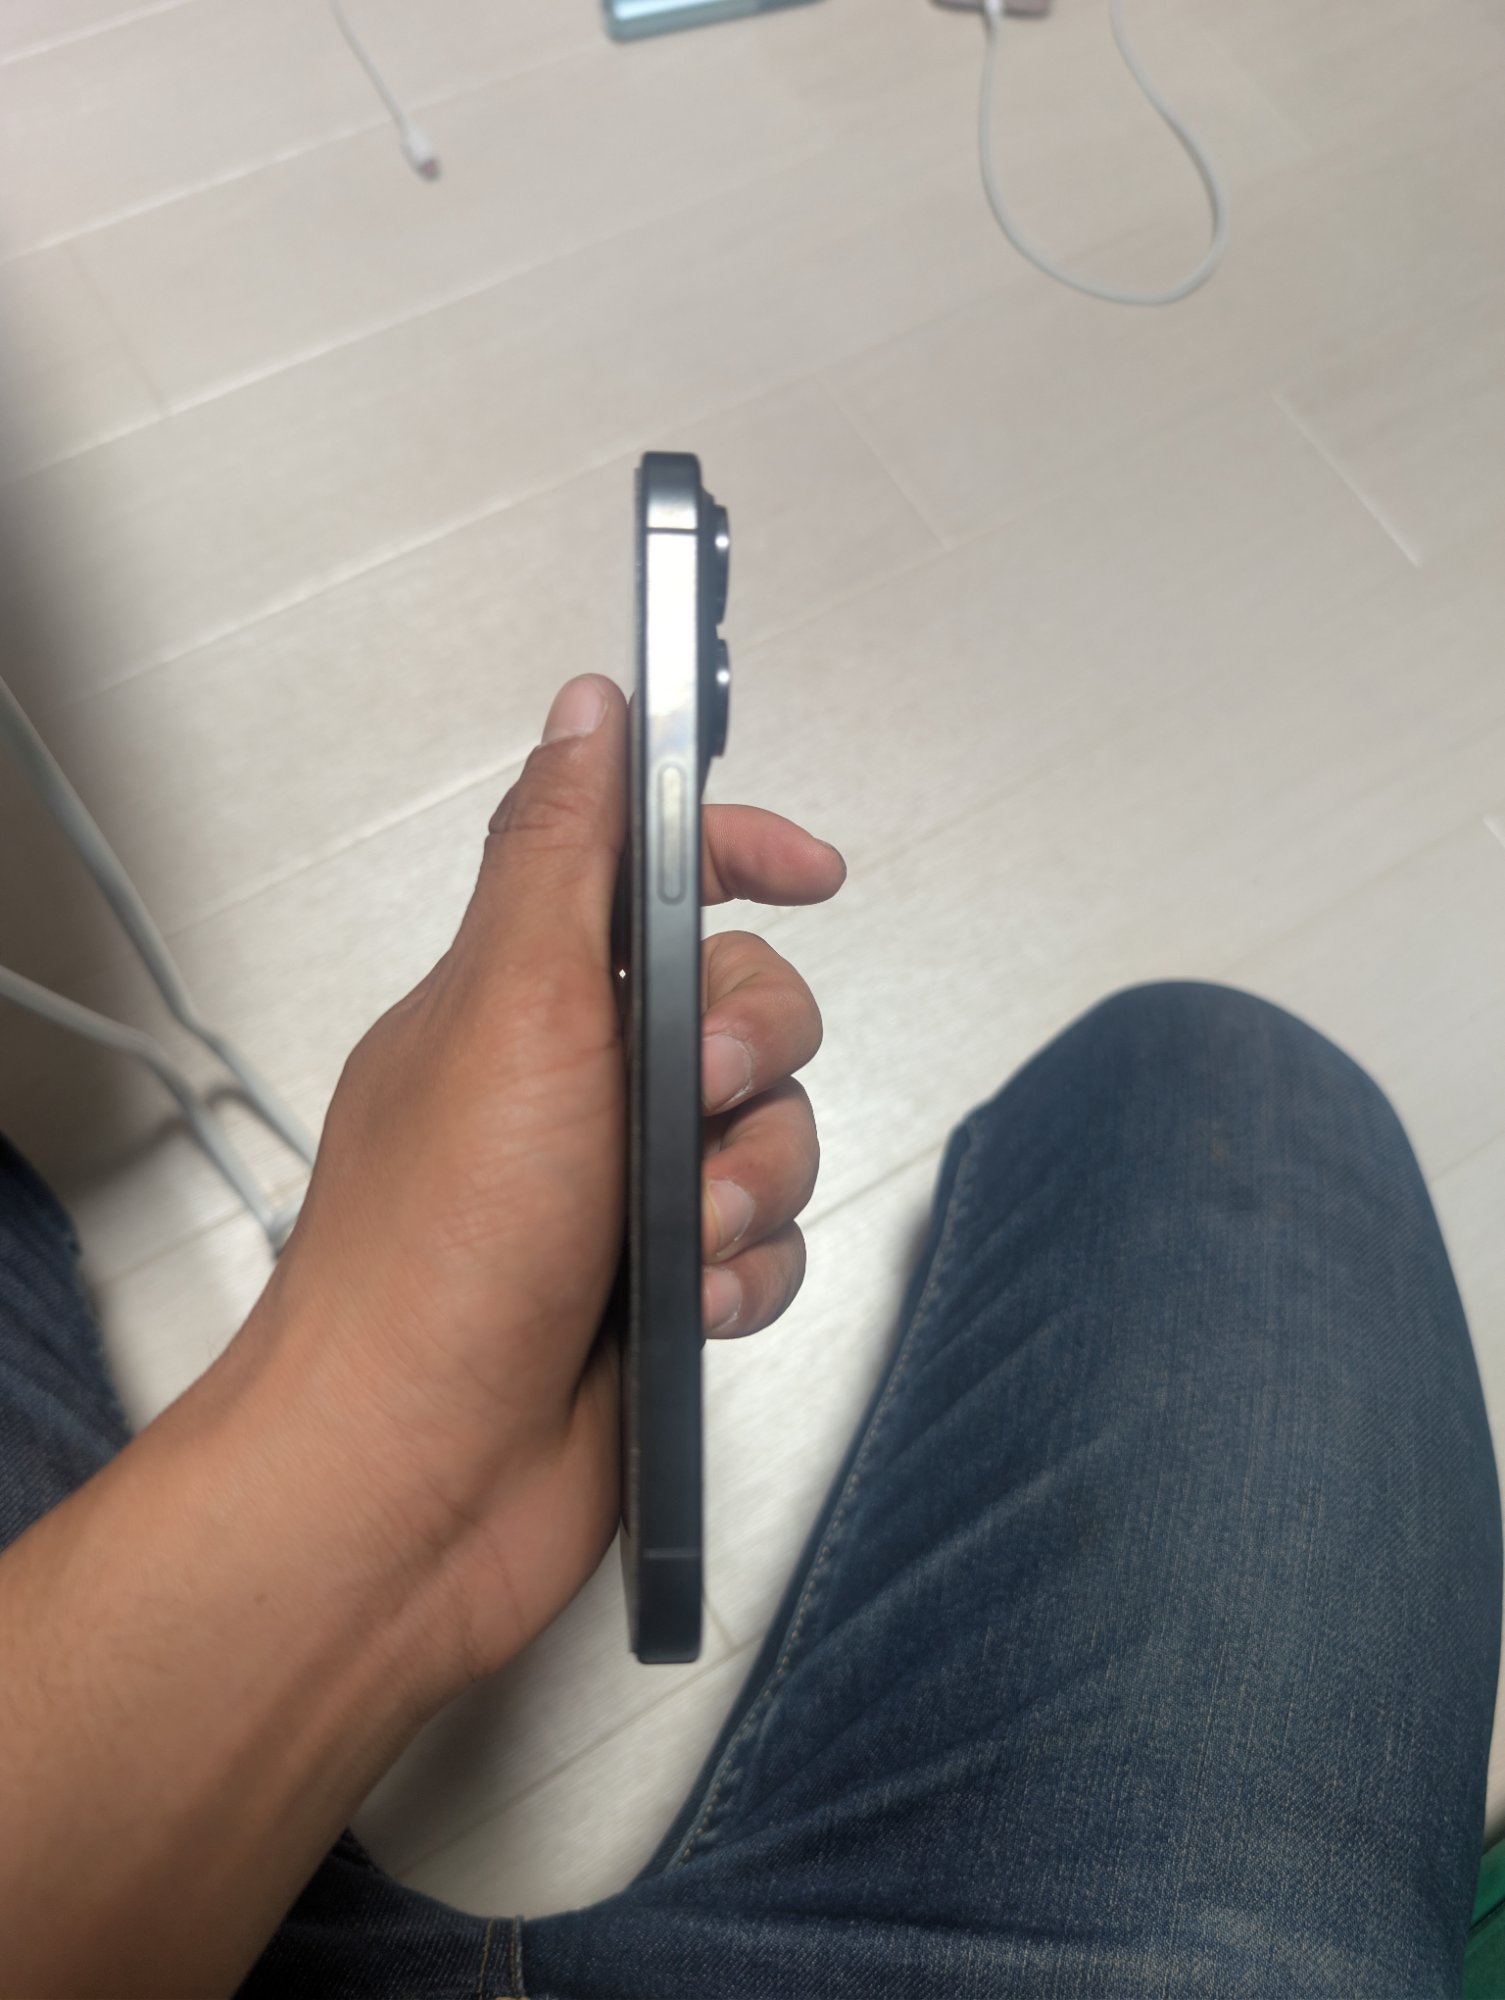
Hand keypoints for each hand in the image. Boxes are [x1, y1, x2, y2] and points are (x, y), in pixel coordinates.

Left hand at [247, 673, 843, 1694]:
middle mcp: (584, 1079)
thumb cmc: (439, 1249)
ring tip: (688, 1241)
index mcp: (530, 994)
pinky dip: (747, 1273)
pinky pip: (771, 1243)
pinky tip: (692, 1309)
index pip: (656, 873)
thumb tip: (590, 712)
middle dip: (755, 1055)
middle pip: (751, 1008)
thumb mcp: (513, 1011)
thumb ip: (566, 853)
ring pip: (777, 1134)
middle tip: (699, 1099)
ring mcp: (625, 1185)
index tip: (812, 870)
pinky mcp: (667, 1281)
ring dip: (754, 1185)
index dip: (741, 851)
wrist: (417, 1479)